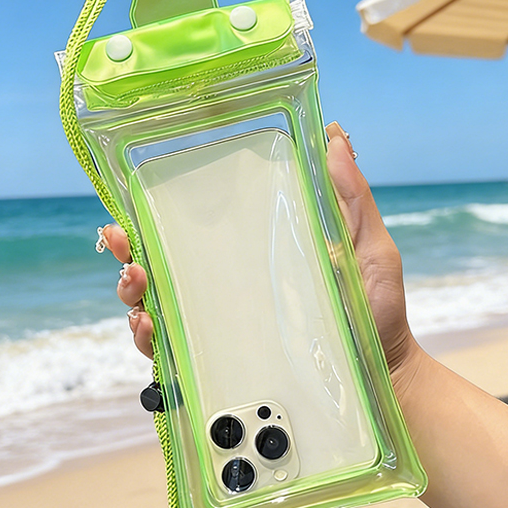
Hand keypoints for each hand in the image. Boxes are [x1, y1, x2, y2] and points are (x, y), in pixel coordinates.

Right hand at [102, 122, 421, 385]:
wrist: (384, 371)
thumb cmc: (376, 309)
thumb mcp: (368, 247)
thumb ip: (351, 198)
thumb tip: (336, 136)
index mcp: (254, 256)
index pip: (197, 233)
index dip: (159, 216)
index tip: (135, 205)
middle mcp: (231, 290)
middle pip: (165, 267)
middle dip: (130, 253)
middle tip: (123, 244)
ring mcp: (225, 328)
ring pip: (159, 307)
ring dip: (134, 292)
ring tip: (137, 285)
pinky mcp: (227, 365)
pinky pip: (175, 354)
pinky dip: (151, 340)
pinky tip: (150, 326)